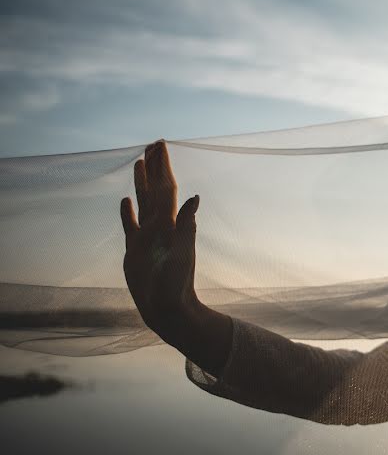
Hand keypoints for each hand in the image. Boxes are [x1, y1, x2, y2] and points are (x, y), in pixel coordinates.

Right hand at [120, 141, 199, 343]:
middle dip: (154, 167)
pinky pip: (130, 225)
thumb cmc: (176, 285)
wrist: (168, 309)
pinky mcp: (134, 250)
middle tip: (152, 145)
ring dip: (141, 183)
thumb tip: (195, 198)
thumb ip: (187, 226)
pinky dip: (128, 212)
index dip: (163, 167)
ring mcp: (146, 237)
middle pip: (154, 189)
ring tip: (139, 163)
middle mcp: (159, 227)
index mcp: (170, 224)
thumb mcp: (182, 254)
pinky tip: (126, 201)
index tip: (160, 145)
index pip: (166, 188)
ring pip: (143, 202)